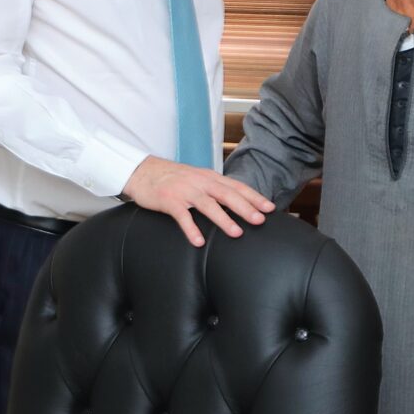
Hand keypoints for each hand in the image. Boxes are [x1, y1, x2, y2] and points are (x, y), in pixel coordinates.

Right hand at [122, 156, 274, 246]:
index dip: (254, 197)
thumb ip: (216, 189)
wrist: (143, 171)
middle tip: (260, 220)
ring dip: (223, 219)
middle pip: (227, 194)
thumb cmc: (174, 178)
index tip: (270, 208)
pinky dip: (191, 229)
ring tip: (236, 233)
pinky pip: (181, 216)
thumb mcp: (198, 179)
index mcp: (210, 177)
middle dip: (245, 207)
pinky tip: (199, 241)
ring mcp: (185, 191)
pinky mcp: (169, 200)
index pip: (236, 187)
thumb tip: (238, 204)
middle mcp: (200, 182)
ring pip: (208, 205)